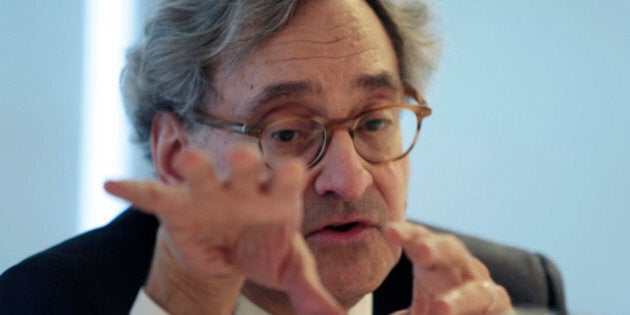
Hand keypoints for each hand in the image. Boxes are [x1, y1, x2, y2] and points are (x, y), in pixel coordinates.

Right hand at [105, 146, 342, 313]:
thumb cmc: (265, 248)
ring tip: (190, 161)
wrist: (229, 248)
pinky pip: (153, 194)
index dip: (288, 175)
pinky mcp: (177, 205)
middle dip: (244, 162)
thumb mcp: (290, 268)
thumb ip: (309, 290)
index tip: (294, 172)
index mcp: (276, 195)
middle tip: (244, 157)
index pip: (286, 178)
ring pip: (200, 173)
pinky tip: (111, 185)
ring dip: (195, 167)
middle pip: (245, 166)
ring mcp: (208, 193)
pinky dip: (133, 190)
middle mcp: (243, 187)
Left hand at [385, 222, 513, 314]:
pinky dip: (474, 314)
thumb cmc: (439, 307)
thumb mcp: (417, 307)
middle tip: (420, 249)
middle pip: (450, 250)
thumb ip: (402, 312)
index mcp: (434, 260)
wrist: (482, 314)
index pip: (419, 239)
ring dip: (459, 298)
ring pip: (475, 289)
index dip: (406, 234)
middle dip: (436, 248)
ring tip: (441, 308)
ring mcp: (483, 286)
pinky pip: (491, 307)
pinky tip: (450, 314)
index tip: (389, 230)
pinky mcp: (498, 304)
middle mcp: (461, 266)